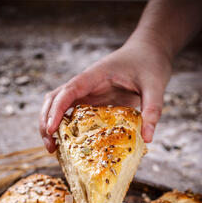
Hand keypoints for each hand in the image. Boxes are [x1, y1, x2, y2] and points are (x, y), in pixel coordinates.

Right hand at [39, 40, 171, 151]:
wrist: (150, 52)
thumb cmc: (150, 64)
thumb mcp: (155, 85)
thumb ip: (152, 109)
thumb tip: (148, 137)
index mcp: (95, 76)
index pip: (68, 91)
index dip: (56, 110)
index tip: (52, 130)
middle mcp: (86, 85)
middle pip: (54, 100)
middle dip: (46, 121)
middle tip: (50, 147)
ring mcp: (87, 93)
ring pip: (58, 107)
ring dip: (51, 126)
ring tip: (53, 150)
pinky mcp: (93, 102)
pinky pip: (73, 116)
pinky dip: (66, 130)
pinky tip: (69, 146)